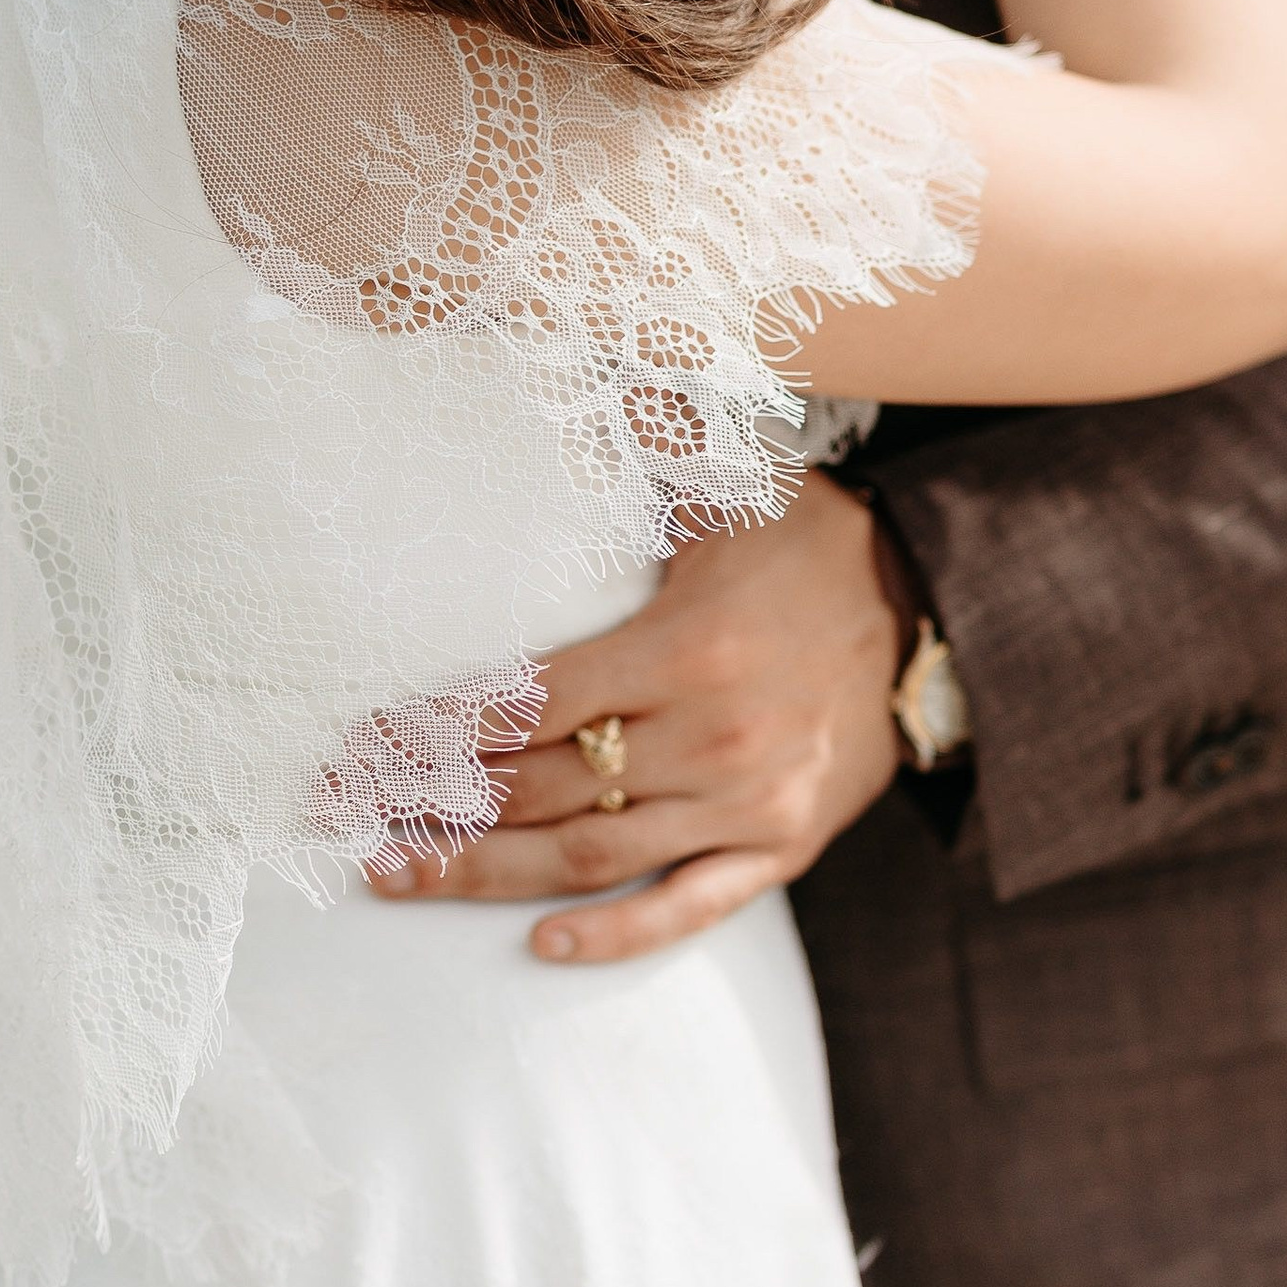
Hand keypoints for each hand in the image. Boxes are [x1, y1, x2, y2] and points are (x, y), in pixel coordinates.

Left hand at [366, 481, 910, 963]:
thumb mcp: (727, 482)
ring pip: (592, 855)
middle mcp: (709, 736)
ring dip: (486, 873)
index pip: (529, 700)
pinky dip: (615, 934)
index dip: (438, 730)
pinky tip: (541, 946)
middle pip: (542, 786)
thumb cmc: (808, 544)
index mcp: (681, 648)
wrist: (935, 614)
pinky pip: (688, 906)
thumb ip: (641, 437)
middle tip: (351, 816)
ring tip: (399, 875)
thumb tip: (564, 340)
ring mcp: (746, 803)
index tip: (364, 748)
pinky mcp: (780, 847)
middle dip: (436, 805)